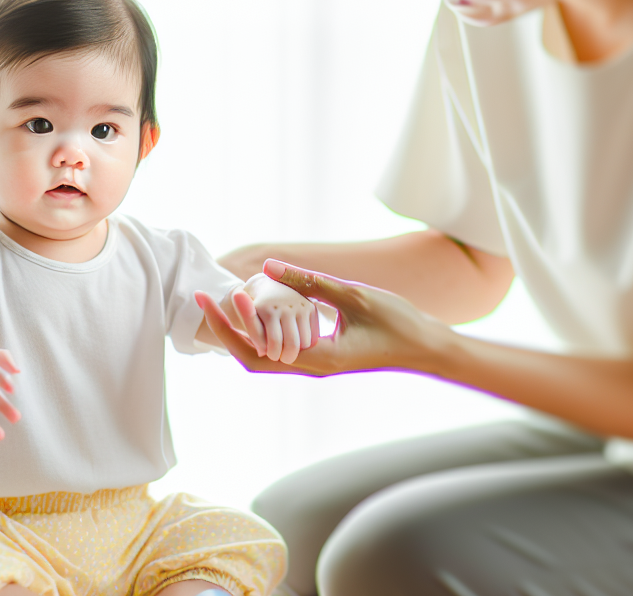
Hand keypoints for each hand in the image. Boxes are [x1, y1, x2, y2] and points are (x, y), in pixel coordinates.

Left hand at [196, 259, 438, 376]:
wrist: (426, 347)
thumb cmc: (398, 322)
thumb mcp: (355, 295)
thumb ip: (311, 281)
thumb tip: (269, 266)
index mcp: (318, 358)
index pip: (259, 348)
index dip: (234, 324)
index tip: (219, 295)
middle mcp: (312, 367)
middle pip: (253, 358)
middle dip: (227, 330)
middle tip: (206, 298)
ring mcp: (316, 364)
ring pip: (266, 356)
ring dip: (243, 331)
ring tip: (226, 302)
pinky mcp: (322, 355)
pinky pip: (283, 348)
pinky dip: (264, 331)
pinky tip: (258, 309)